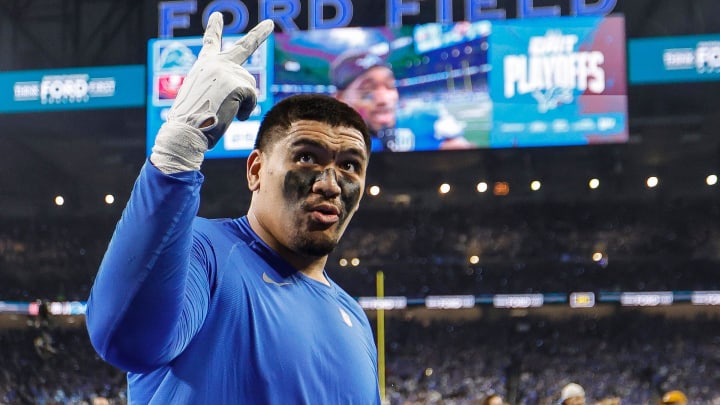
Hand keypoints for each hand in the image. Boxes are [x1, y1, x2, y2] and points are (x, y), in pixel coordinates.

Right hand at [151, 14, 273, 172]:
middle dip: (259, 34)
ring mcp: (226, 71)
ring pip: (251, 85)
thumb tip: (245, 97)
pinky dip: (246, 111)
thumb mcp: (202, 98)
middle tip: (270, 24)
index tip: (217, 16)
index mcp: (202, 66)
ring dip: (244, 103)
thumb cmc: (191, 123)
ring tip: (225, 112)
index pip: (210, 43)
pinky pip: (253, 98)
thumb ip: (219, 89)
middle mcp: (215, 63)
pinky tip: (233, 116)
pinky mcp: (237, 83)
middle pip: (244, 47)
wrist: (186, 131)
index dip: (214, 29)